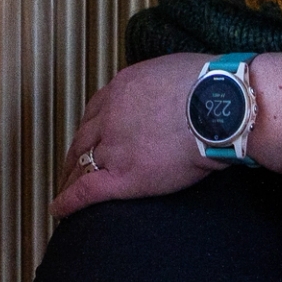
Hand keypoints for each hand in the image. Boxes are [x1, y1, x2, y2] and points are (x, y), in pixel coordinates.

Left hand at [52, 52, 281, 219]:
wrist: (222, 108)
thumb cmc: (214, 87)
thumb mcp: (180, 71)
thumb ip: (164, 85)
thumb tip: (173, 94)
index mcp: (124, 87)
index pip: (96, 110)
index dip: (89, 128)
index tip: (88, 138)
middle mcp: (111, 115)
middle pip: (83, 138)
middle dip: (75, 154)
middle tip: (71, 167)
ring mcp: (115, 146)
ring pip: (80, 165)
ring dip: (69, 178)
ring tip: (65, 191)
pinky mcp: (124, 176)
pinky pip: (86, 191)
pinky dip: (69, 202)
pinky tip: (59, 210)